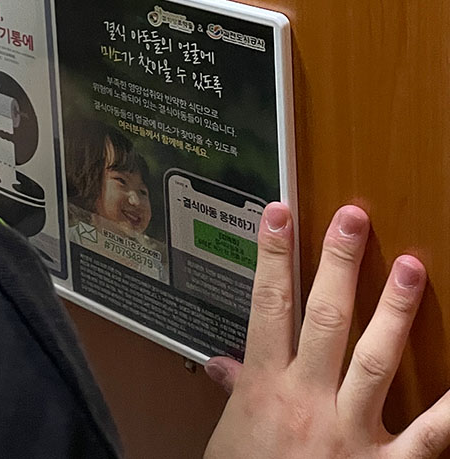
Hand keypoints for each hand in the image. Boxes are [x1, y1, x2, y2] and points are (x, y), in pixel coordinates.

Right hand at [204, 203, 449, 457]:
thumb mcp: (227, 438)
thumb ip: (233, 397)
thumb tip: (222, 366)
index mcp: (264, 388)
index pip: (267, 307)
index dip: (273, 258)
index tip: (280, 215)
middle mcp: (306, 400)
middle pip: (322, 318)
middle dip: (336, 264)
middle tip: (352, 220)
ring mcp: (349, 430)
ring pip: (374, 358)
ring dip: (392, 310)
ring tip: (410, 266)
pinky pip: (429, 433)